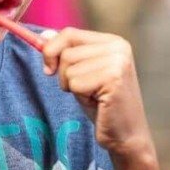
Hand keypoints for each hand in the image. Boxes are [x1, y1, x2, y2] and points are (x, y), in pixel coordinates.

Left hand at [39, 28, 152, 161]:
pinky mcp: (113, 78)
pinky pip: (75, 83)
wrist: (126, 135)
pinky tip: (98, 103)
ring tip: (93, 96)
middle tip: (83, 90)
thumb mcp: (81, 74)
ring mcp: (117, 61)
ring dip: (73, 87)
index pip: (69, 33)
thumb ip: (66, 53)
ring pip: (68, 68)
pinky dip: (80, 97)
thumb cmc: (102, 105)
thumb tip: (43, 35)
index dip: (51, 51)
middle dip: (63, 75)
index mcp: (113, 41)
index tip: (49, 70)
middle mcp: (118, 47)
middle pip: (66, 52)